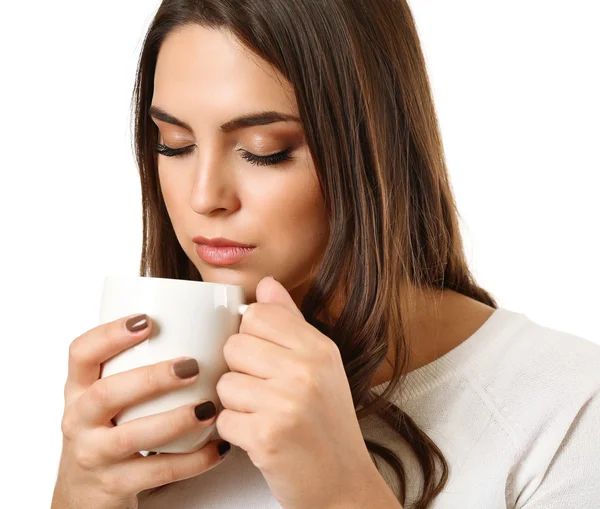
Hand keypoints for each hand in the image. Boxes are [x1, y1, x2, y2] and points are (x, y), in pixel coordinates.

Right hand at [51, 314, 228, 508]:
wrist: (85, 492)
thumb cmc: (108, 428)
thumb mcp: (107, 396)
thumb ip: (134, 364)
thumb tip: (197, 324)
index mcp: (78, 389)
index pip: (81, 354)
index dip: (110, 335)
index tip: (146, 320)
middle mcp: (79, 420)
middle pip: (105, 394)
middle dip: (151, 378)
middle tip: (191, 366)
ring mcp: (95, 454)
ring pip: (131, 437)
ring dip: (175, 420)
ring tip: (208, 409)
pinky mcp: (116, 484)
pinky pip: (158, 472)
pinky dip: (193, 460)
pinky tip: (218, 446)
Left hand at [215, 277, 375, 508]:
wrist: (343, 484)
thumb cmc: (327, 424)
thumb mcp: (319, 365)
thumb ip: (289, 322)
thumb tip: (266, 284)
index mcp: (319, 347)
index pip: (257, 314)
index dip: (251, 338)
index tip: (265, 359)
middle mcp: (306, 370)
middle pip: (234, 346)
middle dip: (240, 372)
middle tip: (266, 393)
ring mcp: (288, 402)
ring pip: (224, 384)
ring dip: (236, 405)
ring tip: (265, 416)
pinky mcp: (268, 436)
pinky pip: (223, 419)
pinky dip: (236, 432)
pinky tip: (261, 436)